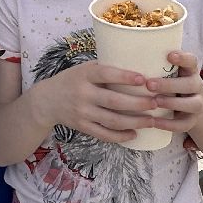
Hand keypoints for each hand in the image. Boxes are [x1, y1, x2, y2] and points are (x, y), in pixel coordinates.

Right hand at [27, 61, 161, 144]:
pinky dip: (120, 136)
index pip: (106, 74)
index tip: (143, 79)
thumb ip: (104, 69)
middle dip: (138, 104)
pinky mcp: (82, 126)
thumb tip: (137, 65)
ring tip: (151, 120)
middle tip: (156, 103)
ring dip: (135, 122)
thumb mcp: (83, 69)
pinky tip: (134, 134)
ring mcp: (82, 112)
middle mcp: (83, 94)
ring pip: (112, 120)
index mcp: (84, 75)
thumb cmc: (71, 80)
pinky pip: (104, 134)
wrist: (46, 101)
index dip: (125, 77)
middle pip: (114, 101)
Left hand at [143, 50, 202, 135]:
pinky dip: (169, 124)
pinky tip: (154, 122)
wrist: (188, 107)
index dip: (183, 58)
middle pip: (191, 84)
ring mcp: (197, 104)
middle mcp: (196, 86)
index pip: (192, 61)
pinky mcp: (192, 121)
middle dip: (170, 85)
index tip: (169, 55)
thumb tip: (125, 53)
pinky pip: (184, 124)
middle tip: (149, 84)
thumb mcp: (166, 73)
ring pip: (193, 104)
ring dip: (173, 103)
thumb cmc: (169, 84)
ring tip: (155, 102)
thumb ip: (154, 65)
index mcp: (189, 71)